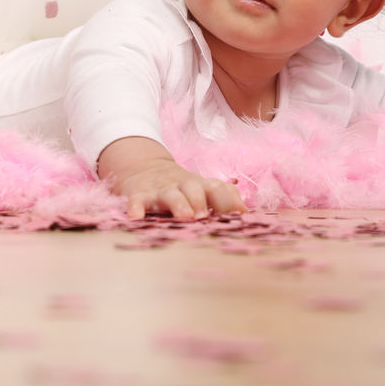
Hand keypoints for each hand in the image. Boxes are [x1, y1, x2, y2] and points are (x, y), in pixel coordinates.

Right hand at [97, 136, 247, 219]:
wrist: (144, 167)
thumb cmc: (181, 186)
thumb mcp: (202, 188)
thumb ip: (225, 198)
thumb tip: (248, 213)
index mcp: (200, 185)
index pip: (216, 188)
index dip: (225, 202)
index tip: (233, 218)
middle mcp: (182, 185)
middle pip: (194, 188)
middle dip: (200, 202)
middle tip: (204, 218)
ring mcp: (160, 190)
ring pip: (171, 194)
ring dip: (179, 204)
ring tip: (184, 217)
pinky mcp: (139, 195)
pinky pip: (137, 201)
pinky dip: (136, 208)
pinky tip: (136, 217)